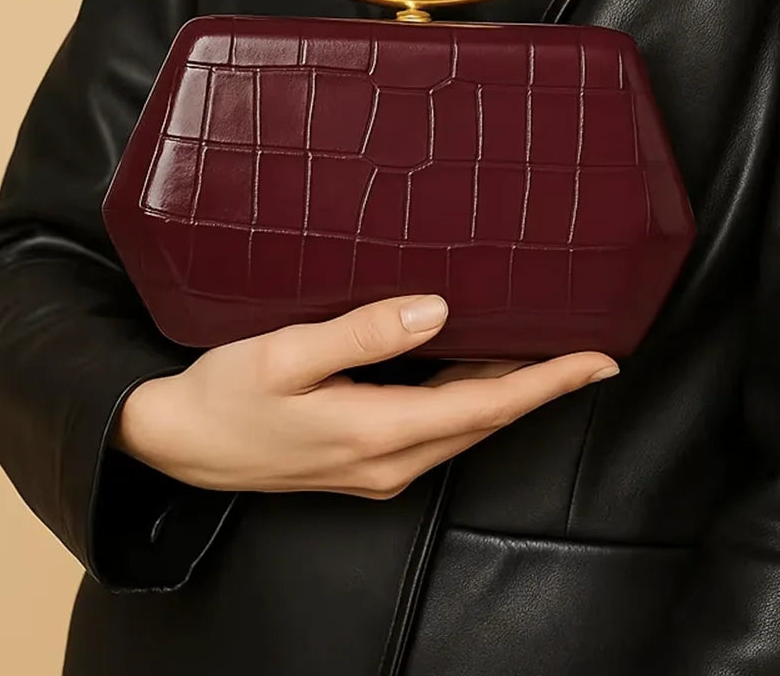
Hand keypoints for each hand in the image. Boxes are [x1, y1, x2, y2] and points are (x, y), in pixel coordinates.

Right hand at [114, 295, 618, 500]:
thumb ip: (365, 333)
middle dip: (541, 387)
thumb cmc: (227, 394)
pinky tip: (477, 371)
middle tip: (589, 349)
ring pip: (466, 428)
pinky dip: (471, 401)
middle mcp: (391, 461)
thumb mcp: (287, 353)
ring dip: (509, 393)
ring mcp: (380, 470)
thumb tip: (437, 310)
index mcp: (378, 432)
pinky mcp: (366, 464)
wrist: (180, 446)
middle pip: (487, 421)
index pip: (487, 406)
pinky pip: (439, 431)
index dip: (547, 383)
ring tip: (547, 355)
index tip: (599, 361)